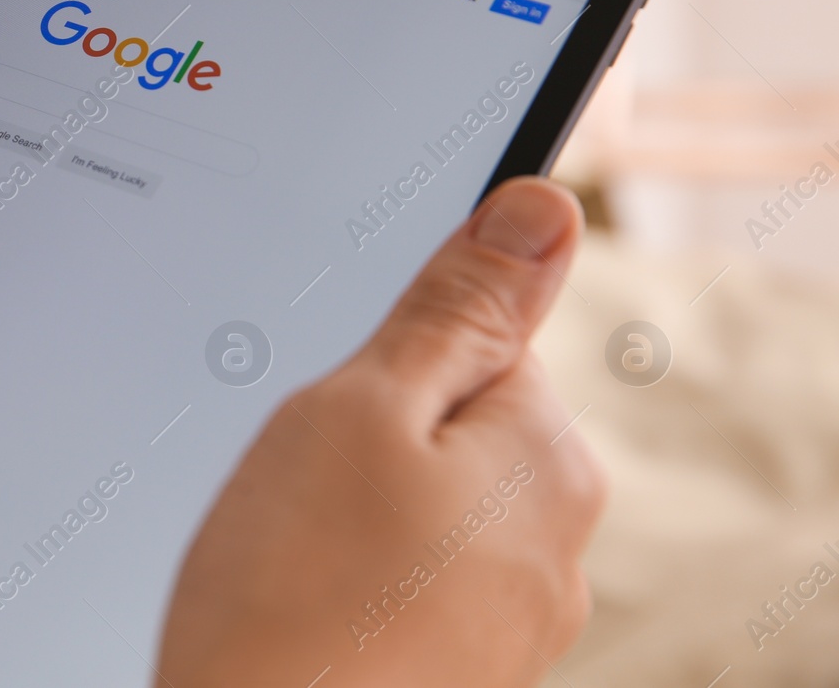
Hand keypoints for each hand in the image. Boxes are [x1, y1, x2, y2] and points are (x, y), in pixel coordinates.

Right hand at [158, 177, 603, 687]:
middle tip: (301, 487)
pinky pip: (413, 574)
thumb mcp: (364, 409)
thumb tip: (542, 209)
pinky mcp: (466, 669)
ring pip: (425, 502)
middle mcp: (556, 546)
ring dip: (358, 508)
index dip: (387, 358)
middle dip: (369, 436)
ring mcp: (515, 621)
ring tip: (294, 553)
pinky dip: (359, 573)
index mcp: (546, 460)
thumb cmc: (294, 595)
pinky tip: (308, 600)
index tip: (337, 404)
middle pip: (452, 424)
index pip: (481, 340)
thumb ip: (457, 309)